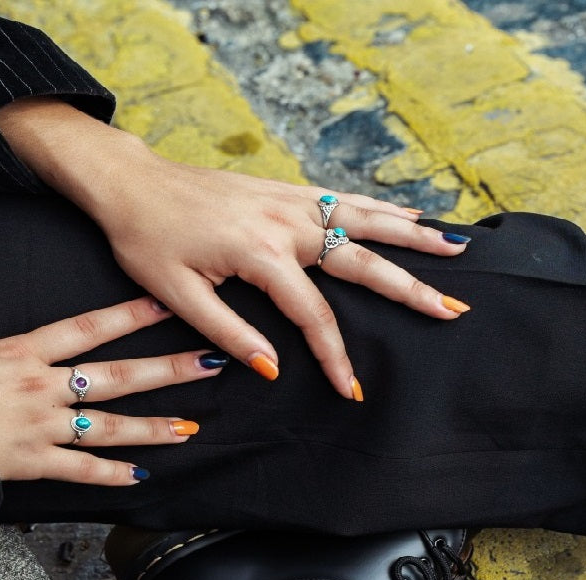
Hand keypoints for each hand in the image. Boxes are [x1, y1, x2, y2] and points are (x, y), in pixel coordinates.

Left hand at [0, 99, 471, 399]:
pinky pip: (345, 197)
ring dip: (412, 234)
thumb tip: (274, 368)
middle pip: (361, 258)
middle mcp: (285, 221)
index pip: (313, 314)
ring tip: (455, 249)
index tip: (352, 390)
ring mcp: (289, 200)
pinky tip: (405, 214)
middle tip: (452, 310)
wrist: (130, 183)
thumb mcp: (177, 295)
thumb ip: (229, 332)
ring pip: (364, 217)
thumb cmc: (146, 240)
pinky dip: (381, 207)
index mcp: (259, 253)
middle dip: (410, 288)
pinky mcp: (284, 189)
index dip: (335, 356)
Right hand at [0, 260, 223, 485]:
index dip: (129, 313)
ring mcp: (42, 427)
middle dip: (167, 369)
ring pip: (110, 427)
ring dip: (153, 427)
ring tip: (191, 428)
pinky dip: (111, 476)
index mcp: (21, 352)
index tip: (165, 301)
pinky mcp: (32, 464)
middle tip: (209, 362)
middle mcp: (42, 387)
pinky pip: (81, 472)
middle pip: (116, 375)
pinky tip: (141, 477)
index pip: (87, 327)